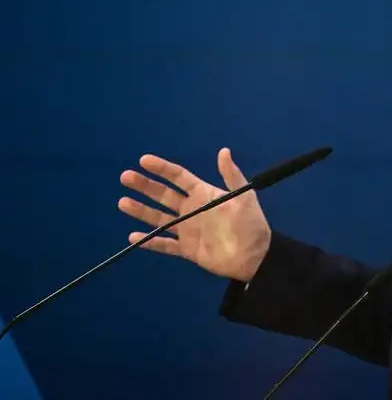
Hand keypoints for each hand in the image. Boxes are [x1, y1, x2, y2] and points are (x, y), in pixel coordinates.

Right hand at [118, 147, 270, 282]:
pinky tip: (133, 237)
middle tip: (125, 177)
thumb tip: (224, 150)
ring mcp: (188, 230)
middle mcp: (192, 210)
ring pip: (159, 218)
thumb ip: (231, 175)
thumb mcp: (244, 196)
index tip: (143, 160)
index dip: (162, 169)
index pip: (179, 177)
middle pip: (163, 195)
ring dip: (141, 211)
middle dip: (145, 186)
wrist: (255, 255)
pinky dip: (149, 242)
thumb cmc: (251, 223)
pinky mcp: (187, 249)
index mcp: (204, 194)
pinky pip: (165, 245)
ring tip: (122, 202)